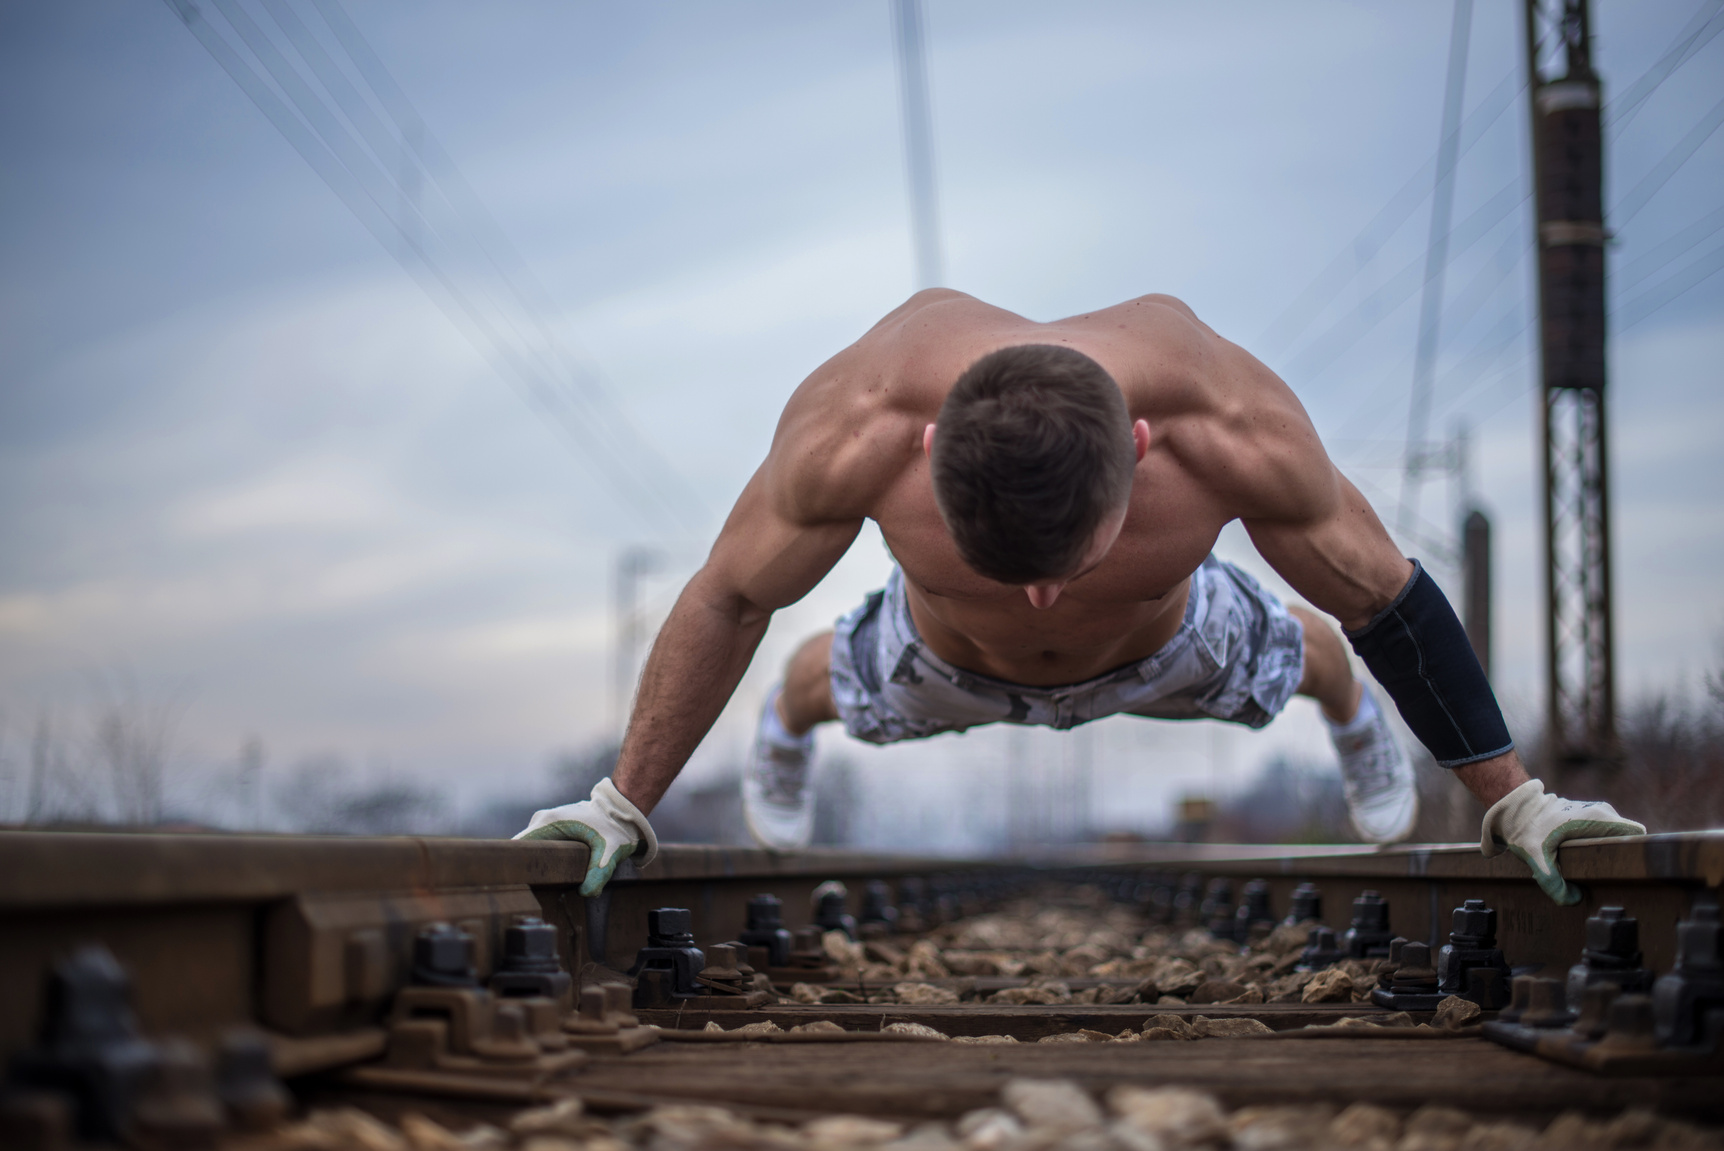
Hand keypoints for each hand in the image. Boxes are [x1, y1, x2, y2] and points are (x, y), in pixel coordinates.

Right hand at [514, 777, 658, 896]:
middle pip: (523, 850)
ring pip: (531, 849)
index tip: (520, 885)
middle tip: (535, 891)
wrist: (622, 811)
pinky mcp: (551, 827)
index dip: (516, 866)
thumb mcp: (610, 851)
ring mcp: (545, 822)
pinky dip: (543, 860)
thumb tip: (586, 893)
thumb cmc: (615, 828)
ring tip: (544, 885)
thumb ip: (599, 872)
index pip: (518, 847)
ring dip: (536, 865)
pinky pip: (539, 846)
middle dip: (527, 869)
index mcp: (548, 822)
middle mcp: (541, 820)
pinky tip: (552, 875)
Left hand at [1479, 779, 1644, 904]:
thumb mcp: (1534, 857)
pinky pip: (1603, 833)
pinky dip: (1596, 845)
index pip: (1636, 834)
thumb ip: (1552, 882)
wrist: (1512, 808)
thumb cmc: (1525, 828)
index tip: (1622, 869)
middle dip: (1618, 856)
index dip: (1634, 852)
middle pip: (1626, 839)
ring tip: (1588, 866)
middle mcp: (1602, 812)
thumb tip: (1574, 900)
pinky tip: (1580, 857)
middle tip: (1600, 873)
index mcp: (1598, 818)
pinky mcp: (1588, 815)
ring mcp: (1596, 811)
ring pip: (1614, 837)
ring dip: (1605, 852)